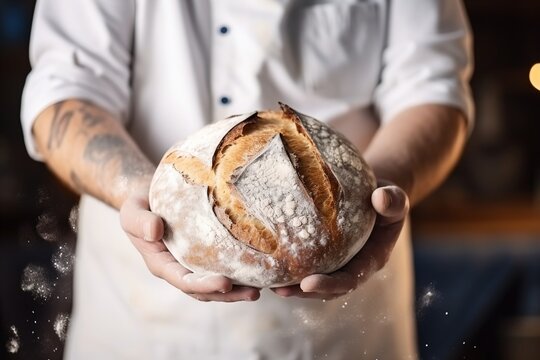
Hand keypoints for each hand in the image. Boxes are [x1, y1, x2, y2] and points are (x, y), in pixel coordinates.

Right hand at [119, 191, 259, 301]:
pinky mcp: (207, 253)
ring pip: (218, 283)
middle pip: (205, 290)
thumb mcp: (132, 210)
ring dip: (239, 289)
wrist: (150, 197)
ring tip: (263, 288)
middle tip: (254, 292)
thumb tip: (155, 231)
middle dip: (229, 294)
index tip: (225, 283)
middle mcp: (180, 269)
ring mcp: (194, 263)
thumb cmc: (140, 204)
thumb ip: (139, 221)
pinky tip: (261, 269)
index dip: (204, 285)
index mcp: (162, 264)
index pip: (184, 281)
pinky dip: (241, 271)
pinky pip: (225, 265)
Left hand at [272, 182, 408, 299]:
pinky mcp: (322, 253)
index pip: (349, 279)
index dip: (329, 285)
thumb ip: (392, 201)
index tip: (308, 283)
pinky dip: (289, 266)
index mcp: (370, 260)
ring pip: (313, 280)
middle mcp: (351, 266)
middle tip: (281, 289)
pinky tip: (268, 262)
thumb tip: (381, 199)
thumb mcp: (394, 198)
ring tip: (268, 283)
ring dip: (292, 284)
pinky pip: (306, 262)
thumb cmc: (385, 197)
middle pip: (327, 288)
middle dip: (303, 291)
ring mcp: (336, 262)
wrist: (374, 194)